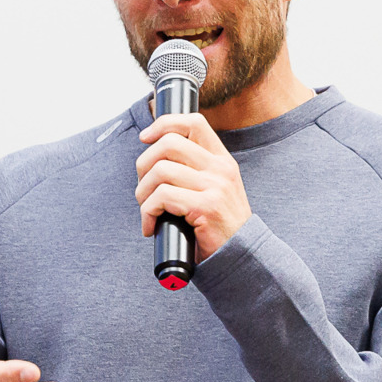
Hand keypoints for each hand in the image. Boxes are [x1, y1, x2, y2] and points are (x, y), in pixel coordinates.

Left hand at [134, 111, 251, 258]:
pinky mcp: (206, 208)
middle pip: (169, 144)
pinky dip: (147, 213)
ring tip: (147, 211)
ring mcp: (215, 187)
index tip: (145, 138)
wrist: (238, 258)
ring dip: (142, 193)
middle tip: (143, 188)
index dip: (164, 124)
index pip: (193, 123)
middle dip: (144, 165)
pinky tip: (151, 226)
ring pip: (160, 171)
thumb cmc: (216, 227)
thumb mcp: (213, 190)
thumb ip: (192, 170)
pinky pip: (161, 197)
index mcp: (222, 160)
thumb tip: (151, 157)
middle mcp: (221, 169)